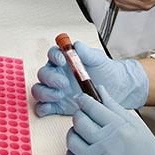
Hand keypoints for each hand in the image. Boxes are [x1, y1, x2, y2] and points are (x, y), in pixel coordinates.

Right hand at [31, 41, 147, 116]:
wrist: (115, 89)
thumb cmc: (104, 71)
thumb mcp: (99, 59)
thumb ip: (87, 53)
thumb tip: (76, 45)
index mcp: (64, 60)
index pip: (52, 55)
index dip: (54, 56)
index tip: (62, 60)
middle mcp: (56, 74)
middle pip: (43, 73)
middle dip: (50, 78)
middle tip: (64, 83)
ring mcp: (55, 90)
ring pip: (39, 89)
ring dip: (45, 93)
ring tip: (60, 95)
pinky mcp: (57, 105)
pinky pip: (43, 107)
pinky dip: (42, 108)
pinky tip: (48, 108)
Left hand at [66, 88, 154, 154]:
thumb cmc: (146, 150)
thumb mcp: (134, 124)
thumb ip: (114, 106)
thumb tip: (98, 89)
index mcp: (118, 127)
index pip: (91, 106)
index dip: (84, 100)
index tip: (83, 100)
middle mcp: (106, 142)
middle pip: (79, 121)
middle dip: (79, 115)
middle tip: (84, 116)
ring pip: (72, 139)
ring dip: (74, 134)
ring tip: (83, 134)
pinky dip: (72, 153)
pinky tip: (81, 151)